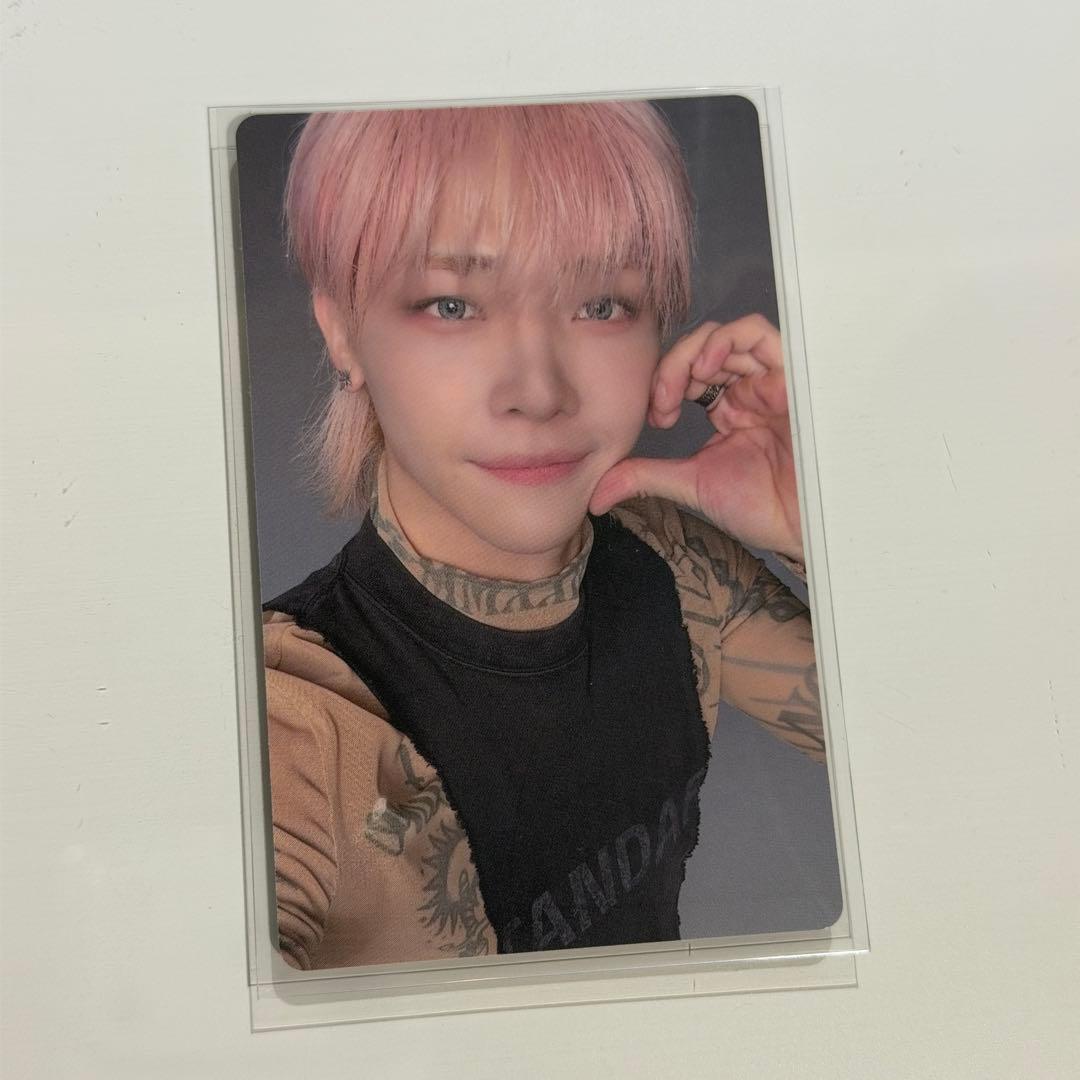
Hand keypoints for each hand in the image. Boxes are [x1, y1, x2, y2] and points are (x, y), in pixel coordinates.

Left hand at [588, 314, 803, 562]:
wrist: (802, 524)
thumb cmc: (760, 507)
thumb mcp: (690, 485)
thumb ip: (643, 477)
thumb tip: (594, 495)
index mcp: (729, 410)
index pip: (689, 373)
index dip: (665, 383)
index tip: (657, 415)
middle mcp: (750, 389)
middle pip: (703, 349)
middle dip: (672, 367)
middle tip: (662, 402)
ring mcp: (771, 379)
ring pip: (725, 335)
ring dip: (694, 352)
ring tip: (684, 384)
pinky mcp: (792, 374)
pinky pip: (758, 332)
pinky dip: (726, 338)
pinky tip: (707, 366)